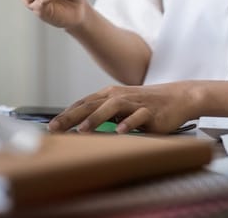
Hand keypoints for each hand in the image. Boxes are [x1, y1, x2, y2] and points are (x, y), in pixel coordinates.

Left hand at [48, 83, 202, 133]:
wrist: (177, 97)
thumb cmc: (145, 104)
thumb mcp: (120, 108)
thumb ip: (103, 115)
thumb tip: (80, 128)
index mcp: (108, 95)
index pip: (82, 104)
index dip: (65, 115)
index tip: (50, 127)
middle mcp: (118, 96)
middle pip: (90, 105)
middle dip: (71, 117)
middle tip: (55, 128)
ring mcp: (134, 103)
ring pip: (111, 108)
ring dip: (95, 119)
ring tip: (82, 130)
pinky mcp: (150, 111)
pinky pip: (138, 117)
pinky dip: (129, 123)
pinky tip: (120, 131)